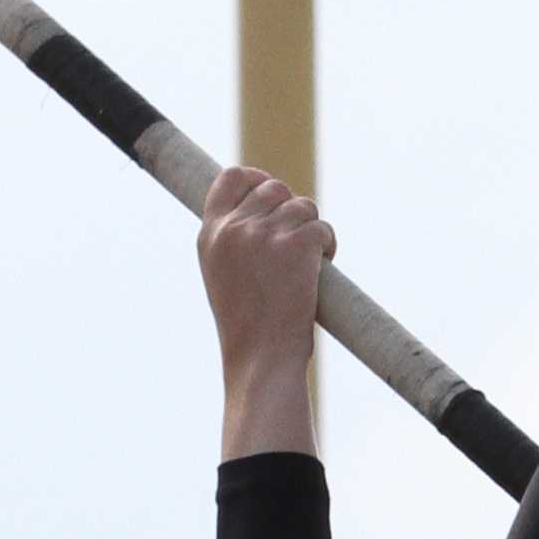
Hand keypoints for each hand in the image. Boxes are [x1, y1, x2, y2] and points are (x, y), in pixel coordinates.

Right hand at [199, 162, 334, 445]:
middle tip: (298, 244)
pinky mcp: (296, 245)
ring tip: (309, 264)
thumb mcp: (223, 277)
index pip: (231, 177)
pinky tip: (323, 267)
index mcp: (210, 234)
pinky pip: (322, 227)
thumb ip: (234, 241)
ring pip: (303, 206)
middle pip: (275, 189)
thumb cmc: (247, 330)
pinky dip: (328, 245)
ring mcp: (264, 235)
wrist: (261, 360)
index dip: (257, 178)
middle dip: (292, 211)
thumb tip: (264, 209)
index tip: (274, 193)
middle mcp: (234, 229)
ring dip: (312, 230)